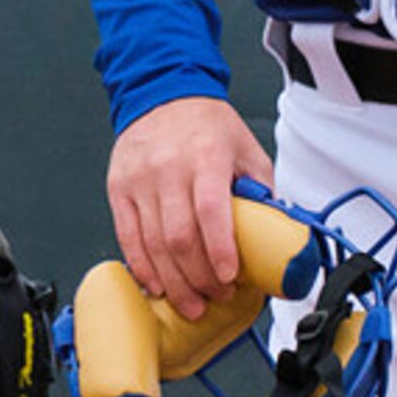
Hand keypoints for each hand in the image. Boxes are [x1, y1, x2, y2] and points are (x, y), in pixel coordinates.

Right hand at [106, 95, 274, 321]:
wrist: (160, 94)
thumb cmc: (205, 124)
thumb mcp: (246, 148)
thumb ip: (261, 190)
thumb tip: (277, 233)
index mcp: (205, 157)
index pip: (210, 210)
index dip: (219, 250)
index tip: (230, 277)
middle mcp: (168, 169)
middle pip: (179, 237)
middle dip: (199, 277)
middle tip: (216, 297)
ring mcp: (139, 180)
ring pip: (152, 243)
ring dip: (172, 282)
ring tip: (190, 302)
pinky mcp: (119, 189)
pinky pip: (127, 236)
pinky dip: (142, 267)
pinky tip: (156, 284)